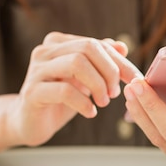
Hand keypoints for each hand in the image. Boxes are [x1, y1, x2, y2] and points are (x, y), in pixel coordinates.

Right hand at [6, 31, 142, 146]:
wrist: (29, 122)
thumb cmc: (60, 99)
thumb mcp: (83, 78)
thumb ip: (100, 60)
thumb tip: (122, 46)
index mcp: (57, 43)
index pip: (95, 43)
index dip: (119, 61)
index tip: (135, 79)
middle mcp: (44, 51)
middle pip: (87, 48)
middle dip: (109, 70)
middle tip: (115, 92)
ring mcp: (36, 70)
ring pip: (76, 63)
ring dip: (98, 84)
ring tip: (104, 101)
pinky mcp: (32, 92)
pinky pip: (64, 90)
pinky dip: (83, 102)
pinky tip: (90, 112)